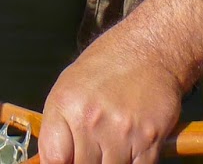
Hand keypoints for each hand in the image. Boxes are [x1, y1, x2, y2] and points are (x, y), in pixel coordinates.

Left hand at [37, 28, 187, 163]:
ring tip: (110, 146)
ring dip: (109, 163)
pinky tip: (128, 149)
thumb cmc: (105, 68)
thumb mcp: (67, 88)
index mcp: (66, 106)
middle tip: (92, 149)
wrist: (148, 50)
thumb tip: (54, 162)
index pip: (53, 160)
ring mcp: (122, 132)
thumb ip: (57, 128)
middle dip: (86, 162)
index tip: (66, 161)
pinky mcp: (149, 139)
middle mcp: (91, 120)